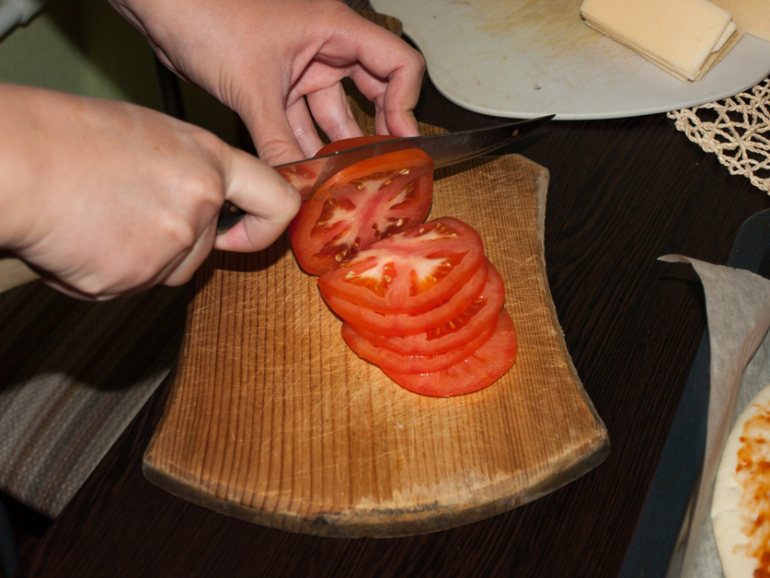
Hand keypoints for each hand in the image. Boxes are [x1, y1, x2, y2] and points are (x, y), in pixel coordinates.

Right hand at [0, 84, 299, 299]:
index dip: (268, 226)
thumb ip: (189, 173)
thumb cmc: (66, 137)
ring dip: (137, 259)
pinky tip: (78, 239)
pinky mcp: (133, 278)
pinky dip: (103, 274)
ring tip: (95, 217)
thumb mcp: (150, 136)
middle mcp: (199, 204)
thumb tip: (204, 203)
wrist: (14, 163)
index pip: (277, 201)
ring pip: (167, 271)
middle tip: (121, 210)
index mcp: (208, 162)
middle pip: (205, 250)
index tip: (252, 232)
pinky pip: (128, 287)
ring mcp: (169, 245)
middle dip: (171, 244)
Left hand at [109, 0, 425, 164]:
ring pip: (330, 112)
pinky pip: (298, 119)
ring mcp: (299, 65)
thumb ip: (277, 139)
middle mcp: (324, 47)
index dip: (406, 103)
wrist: (158, 5)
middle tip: (380, 168)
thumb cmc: (205, 11)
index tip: (400, 141)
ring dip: (333, 145)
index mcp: (334, 29)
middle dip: (375, 131)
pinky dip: (301, 144)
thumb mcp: (250, 86)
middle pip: (371, 91)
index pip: (398, 64)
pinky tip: (304, 172)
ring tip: (341, 180)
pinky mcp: (273, 83)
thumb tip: (294, 185)